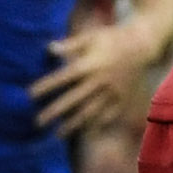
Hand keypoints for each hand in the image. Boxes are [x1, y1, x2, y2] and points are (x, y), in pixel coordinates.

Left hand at [31, 22, 148, 137]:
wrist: (142, 45)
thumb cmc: (111, 38)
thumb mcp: (90, 36)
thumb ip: (70, 45)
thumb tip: (49, 49)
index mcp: (89, 64)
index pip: (63, 77)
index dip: (46, 86)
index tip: (30, 95)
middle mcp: (99, 80)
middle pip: (73, 100)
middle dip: (54, 112)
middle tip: (37, 122)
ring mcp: (112, 92)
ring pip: (90, 112)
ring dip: (73, 125)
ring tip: (58, 135)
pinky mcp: (122, 98)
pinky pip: (108, 116)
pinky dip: (97, 125)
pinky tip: (85, 132)